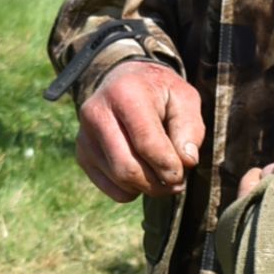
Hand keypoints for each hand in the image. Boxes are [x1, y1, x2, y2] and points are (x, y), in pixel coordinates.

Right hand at [76, 61, 205, 201]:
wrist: (126, 82)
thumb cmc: (161, 93)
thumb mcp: (185, 99)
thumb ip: (190, 129)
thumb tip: (186, 161)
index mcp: (125, 94)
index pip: (146, 144)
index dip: (169, 166)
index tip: (183, 172)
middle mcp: (97, 113)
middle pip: (127, 168)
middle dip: (157, 183)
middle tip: (176, 182)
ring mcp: (85, 135)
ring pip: (119, 180)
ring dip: (147, 187)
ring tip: (163, 176)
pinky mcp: (83, 154)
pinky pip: (110, 188)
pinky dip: (132, 190)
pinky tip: (145, 175)